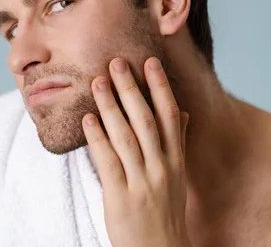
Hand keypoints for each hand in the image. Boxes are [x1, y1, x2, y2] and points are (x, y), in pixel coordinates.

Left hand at [82, 57, 190, 246]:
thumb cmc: (166, 209)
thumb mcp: (177, 175)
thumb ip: (177, 142)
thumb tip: (182, 111)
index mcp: (175, 159)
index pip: (169, 115)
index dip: (159, 87)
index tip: (149, 61)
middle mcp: (162, 167)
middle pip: (146, 120)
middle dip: (131, 89)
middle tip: (116, 62)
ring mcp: (142, 182)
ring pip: (125, 137)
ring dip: (111, 106)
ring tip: (97, 82)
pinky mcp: (121, 198)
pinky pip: (108, 162)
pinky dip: (98, 138)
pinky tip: (88, 119)